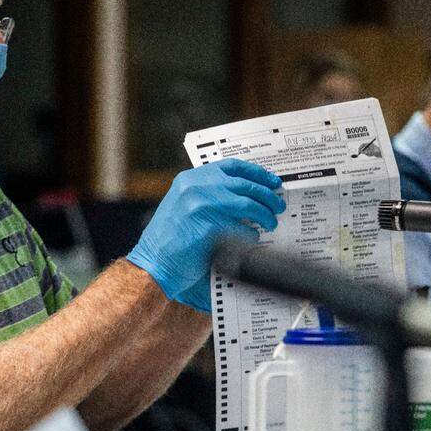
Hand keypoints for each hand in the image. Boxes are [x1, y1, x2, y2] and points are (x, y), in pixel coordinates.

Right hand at [127, 159, 284, 310]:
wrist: (153, 263)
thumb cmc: (170, 239)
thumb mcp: (183, 204)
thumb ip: (208, 194)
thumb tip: (247, 193)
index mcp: (190, 179)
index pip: (231, 167)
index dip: (256, 173)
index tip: (272, 180)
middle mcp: (196, 188)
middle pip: (245, 185)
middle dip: (267, 196)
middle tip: (277, 205)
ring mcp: (202, 208)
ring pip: (248, 205)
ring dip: (265, 215)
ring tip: (271, 223)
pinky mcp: (210, 230)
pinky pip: (242, 231)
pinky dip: (252, 236)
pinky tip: (252, 240)